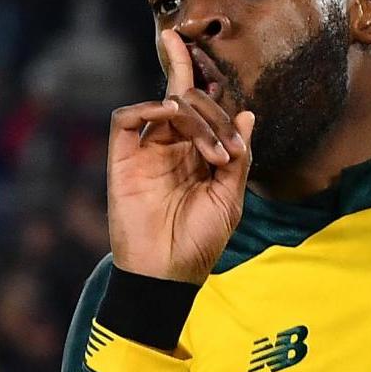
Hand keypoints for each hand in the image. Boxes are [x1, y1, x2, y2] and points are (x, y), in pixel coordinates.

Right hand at [106, 28, 255, 284]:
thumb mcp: (230, 199)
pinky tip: (169, 112)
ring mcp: (146, 153)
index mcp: (198, 154)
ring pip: (166, 105)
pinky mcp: (123, 161)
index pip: (205, 110)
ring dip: (195, 118)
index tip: (237, 147)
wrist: (167, 274)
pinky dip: (146, 107)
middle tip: (227, 156)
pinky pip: (125, 120)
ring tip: (214, 155)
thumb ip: (240, 158)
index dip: (218, 97)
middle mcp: (172, 148)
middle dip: (215, 117)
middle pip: (188, 101)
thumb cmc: (200, 242)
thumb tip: (247, 114)